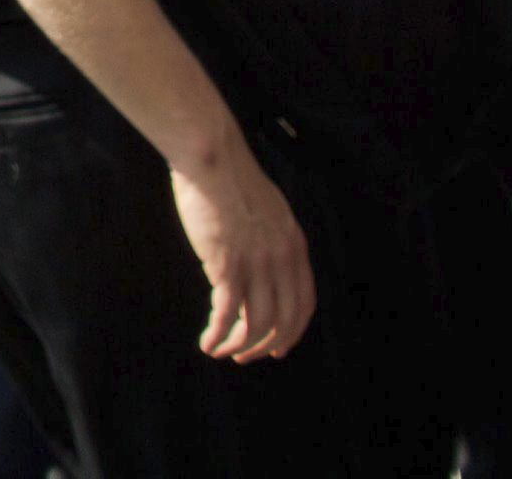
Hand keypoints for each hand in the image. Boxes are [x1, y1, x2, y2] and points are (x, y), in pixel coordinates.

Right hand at [168, 144, 315, 361]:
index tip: (278, 348)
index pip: (304, 303)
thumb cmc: (230, 176)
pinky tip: (207, 342)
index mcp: (295, 245)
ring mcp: (256, 263)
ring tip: (221, 350)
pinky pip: (227, 314)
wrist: (211, 156)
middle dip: (266, 347)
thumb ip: (271, 238)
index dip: (292, 331)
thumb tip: (263, 261)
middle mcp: (282, 258)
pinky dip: (218, 335)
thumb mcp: (268, 209)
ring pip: (257, 324)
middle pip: (285, 321)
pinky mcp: (228, 264)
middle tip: (245, 357)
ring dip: (239, 346)